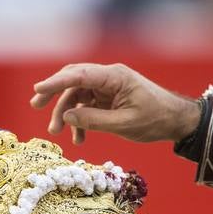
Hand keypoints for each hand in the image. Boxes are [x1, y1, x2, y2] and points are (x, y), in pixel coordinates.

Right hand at [29, 63, 201, 145]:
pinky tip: (79, 138)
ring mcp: (107, 87)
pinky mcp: (108, 97)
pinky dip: (79, 120)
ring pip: (77, 94)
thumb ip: (94, 120)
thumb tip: (67, 116)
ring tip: (57, 132)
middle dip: (53, 93)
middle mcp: (108, 77)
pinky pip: (86, 105)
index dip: (56, 82)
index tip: (38, 90)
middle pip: (73, 79)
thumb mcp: (124, 124)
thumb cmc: (156, 119)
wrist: (177, 121)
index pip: (79, 75)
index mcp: (115, 77)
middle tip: (36, 106)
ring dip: (66, 112)